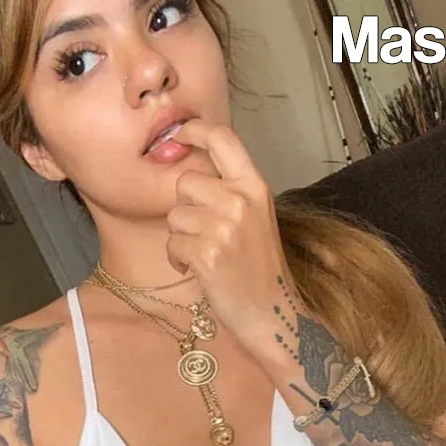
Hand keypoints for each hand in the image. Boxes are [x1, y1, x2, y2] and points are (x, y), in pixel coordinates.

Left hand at [167, 120, 292, 348]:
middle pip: (185, 182)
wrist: (273, 314)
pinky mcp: (207, 253)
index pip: (222, 138)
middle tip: (204, 233)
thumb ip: (231, 191)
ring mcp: (223, 227)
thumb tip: (193, 170)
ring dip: (181, 237)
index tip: (179, 134)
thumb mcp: (256, 218)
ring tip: (204, 255)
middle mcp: (240, 201)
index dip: (194, 130)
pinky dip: (178, 260)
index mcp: (255, 186)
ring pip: (175, 215)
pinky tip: (198, 270)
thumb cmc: (260, 270)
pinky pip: (172, 243)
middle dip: (186, 208)